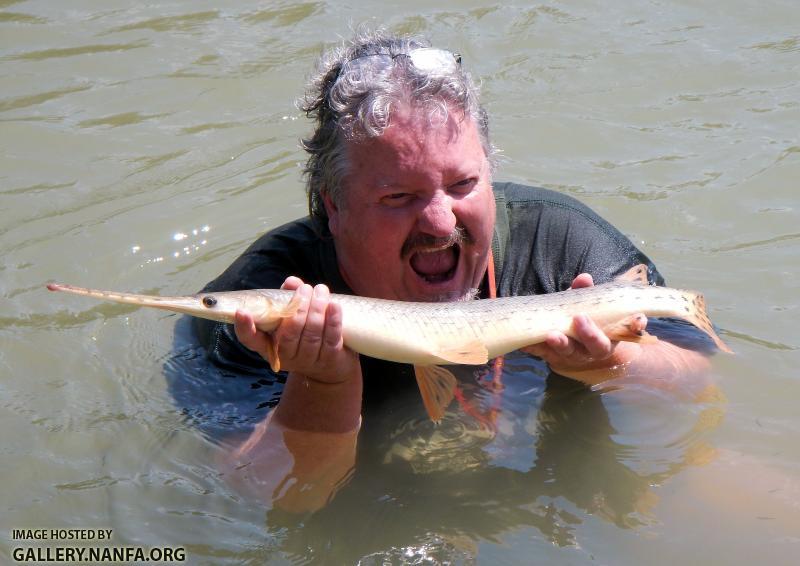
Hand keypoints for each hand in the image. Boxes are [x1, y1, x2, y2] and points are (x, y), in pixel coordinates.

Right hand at [234, 277, 359, 384]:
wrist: (329, 365)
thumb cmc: (304, 334)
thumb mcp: (292, 318)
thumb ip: (288, 299)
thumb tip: (292, 281)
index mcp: (269, 346)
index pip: (251, 340)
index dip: (244, 327)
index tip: (242, 312)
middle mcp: (286, 356)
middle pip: (290, 333)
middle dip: (299, 308)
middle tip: (306, 289)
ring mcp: (308, 360)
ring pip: (312, 334)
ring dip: (317, 309)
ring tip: (321, 290)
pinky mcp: (329, 360)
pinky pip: (331, 339)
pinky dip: (333, 320)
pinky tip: (334, 305)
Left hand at [521, 273, 644, 374]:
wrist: (581, 339)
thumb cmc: (589, 318)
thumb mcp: (590, 306)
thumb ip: (586, 293)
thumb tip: (584, 278)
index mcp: (601, 343)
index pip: (599, 345)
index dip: (591, 335)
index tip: (579, 317)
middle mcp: (584, 353)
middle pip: (576, 352)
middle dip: (565, 342)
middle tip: (554, 333)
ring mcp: (566, 356)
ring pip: (558, 353)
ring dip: (548, 345)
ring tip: (542, 336)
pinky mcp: (550, 356)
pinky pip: (540, 353)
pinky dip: (532, 347)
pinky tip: (524, 342)